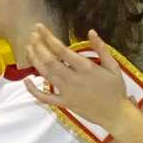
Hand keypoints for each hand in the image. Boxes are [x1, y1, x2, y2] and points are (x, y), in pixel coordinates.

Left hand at [22, 24, 139, 140]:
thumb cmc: (116, 90)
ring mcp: (67, 92)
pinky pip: (45, 98)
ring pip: (45, 75)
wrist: (116, 115)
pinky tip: (26, 81)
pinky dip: (33, 90)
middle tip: (32, 36)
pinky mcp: (64, 103)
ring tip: (29, 48)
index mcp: (85, 68)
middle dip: (38, 46)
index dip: (48, 37)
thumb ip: (101, 48)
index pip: (61, 49)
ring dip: (34, 60)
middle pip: (49, 61)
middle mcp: (73, 79)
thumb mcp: (113, 66)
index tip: (39, 27)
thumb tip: (91, 31)